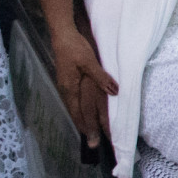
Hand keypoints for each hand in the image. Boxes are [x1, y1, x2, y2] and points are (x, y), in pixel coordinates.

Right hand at [50, 24, 116, 147]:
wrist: (62, 34)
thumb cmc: (75, 47)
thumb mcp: (89, 61)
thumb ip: (101, 77)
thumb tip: (114, 92)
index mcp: (70, 89)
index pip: (79, 114)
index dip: (87, 127)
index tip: (93, 140)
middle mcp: (66, 90)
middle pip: (76, 114)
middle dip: (84, 128)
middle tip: (92, 143)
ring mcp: (66, 85)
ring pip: (74, 108)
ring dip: (81, 120)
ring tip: (88, 132)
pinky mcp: (67, 80)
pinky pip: (74, 100)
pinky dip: (78, 109)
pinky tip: (81, 111)